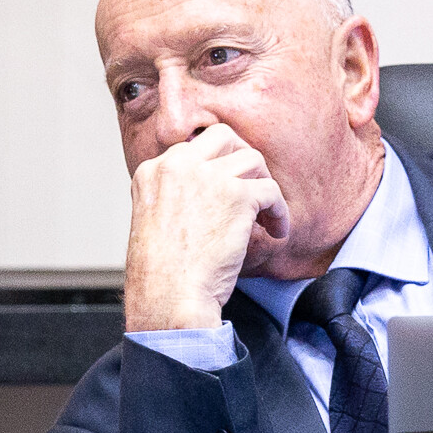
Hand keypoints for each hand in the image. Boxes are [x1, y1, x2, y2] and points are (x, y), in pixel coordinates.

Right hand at [122, 125, 288, 331]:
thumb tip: (211, 192)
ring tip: (266, 215)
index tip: (227, 187)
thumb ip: (175, 195)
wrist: (169, 296)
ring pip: (253, 159)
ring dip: (264, 186)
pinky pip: (271, 191)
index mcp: (152, 170)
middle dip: (243, 158)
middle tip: (252, 186)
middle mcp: (178, 165)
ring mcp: (208, 177)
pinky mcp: (237, 196)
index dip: (216, 166)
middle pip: (223, 137)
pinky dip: (279, 213)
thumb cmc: (162, 273)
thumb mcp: (154, 219)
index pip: (192, 147)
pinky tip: (276, 232)